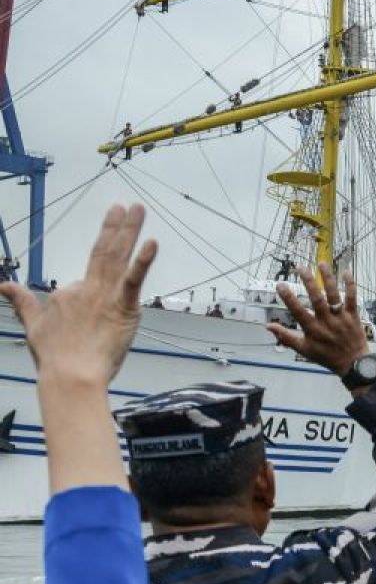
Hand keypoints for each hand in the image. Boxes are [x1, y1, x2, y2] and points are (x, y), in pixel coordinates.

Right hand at [0, 204, 156, 386]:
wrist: (70, 377)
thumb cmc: (55, 358)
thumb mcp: (32, 325)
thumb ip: (22, 303)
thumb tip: (3, 285)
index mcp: (68, 294)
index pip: (85, 281)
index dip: (90, 292)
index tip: (89, 317)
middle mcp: (86, 289)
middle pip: (102, 252)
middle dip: (115, 227)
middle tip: (126, 206)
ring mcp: (105, 296)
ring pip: (117, 257)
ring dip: (128, 231)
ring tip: (137, 208)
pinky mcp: (123, 307)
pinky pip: (133, 280)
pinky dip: (143, 261)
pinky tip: (152, 243)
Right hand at [268, 263, 367, 377]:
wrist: (353, 364)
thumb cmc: (326, 356)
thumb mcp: (304, 350)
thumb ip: (286, 337)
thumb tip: (268, 326)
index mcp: (313, 330)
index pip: (298, 311)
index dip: (288, 298)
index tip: (280, 285)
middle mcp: (326, 322)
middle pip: (316, 299)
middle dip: (308, 282)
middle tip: (300, 267)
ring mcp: (340, 318)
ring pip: (334, 295)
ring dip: (328, 278)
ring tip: (321, 263)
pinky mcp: (353, 316)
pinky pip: (352, 298)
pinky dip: (350, 285)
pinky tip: (346, 271)